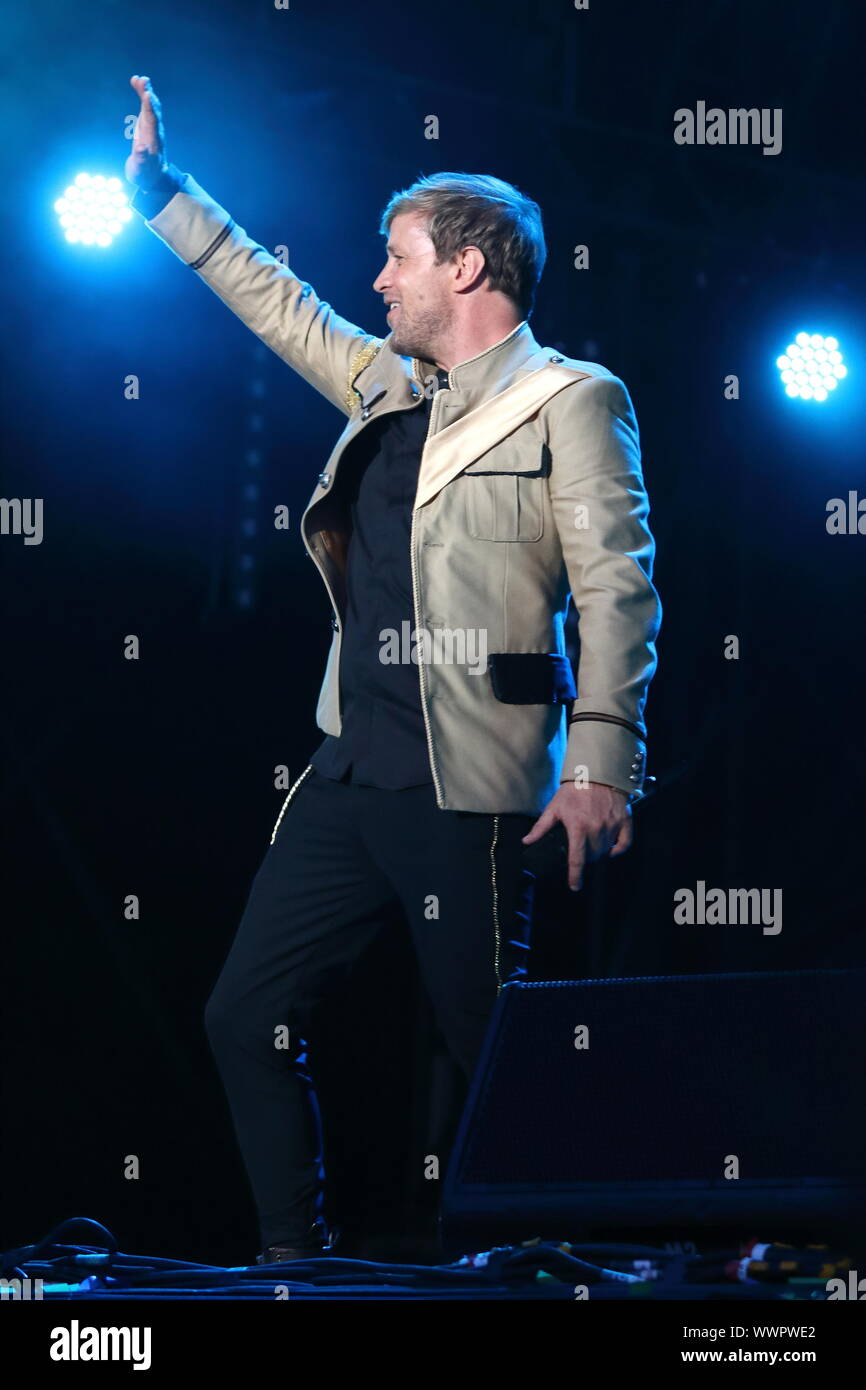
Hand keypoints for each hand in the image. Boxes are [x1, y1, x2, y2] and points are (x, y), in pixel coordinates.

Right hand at [125, 74, 166, 188]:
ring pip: (150, 105)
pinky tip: (136, 80)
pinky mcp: (147, 122)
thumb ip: (142, 160)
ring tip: (140, 78)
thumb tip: (142, 149)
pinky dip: (142, 92)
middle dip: (149, 96)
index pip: (153, 123)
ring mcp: (151, 126)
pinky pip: (145, 104)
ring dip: (146, 91)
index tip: (148, 96)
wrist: (152, 175)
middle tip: (144, 81)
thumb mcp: (141, 171)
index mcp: (154, 142)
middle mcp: (155, 131)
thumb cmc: (145, 174)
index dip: (151, 109)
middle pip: (153, 111)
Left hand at [522, 781, 631, 891]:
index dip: (575, 876)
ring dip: (599, 853)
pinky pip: (625, 843)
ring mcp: (612, 824)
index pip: (577, 859)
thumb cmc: (574, 789)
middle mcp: (596, 828)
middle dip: (585, 859)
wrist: (596, 771)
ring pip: (606, 851)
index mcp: (578, 827)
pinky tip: (610, 849)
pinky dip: (618, 849)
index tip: (574, 886)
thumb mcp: (554, 807)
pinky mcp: (625, 820)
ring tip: (591, 845)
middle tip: (580, 851)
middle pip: (592, 856)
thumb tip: (527, 841)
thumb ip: (541, 827)